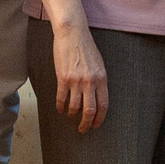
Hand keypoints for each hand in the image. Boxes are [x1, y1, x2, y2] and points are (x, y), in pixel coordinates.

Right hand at [51, 18, 108, 133]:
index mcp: (102, 78)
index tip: (96, 125)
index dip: (100, 118)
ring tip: (70, 116)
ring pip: (74, 107)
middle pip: (90, 110)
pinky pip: (62, 98)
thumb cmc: (86, 47)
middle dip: (87, 123)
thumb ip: (99, 80)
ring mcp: (76, 80)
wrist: (73, 34)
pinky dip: (61, 107)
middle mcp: (90, 81)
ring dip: (72, 115)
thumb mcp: (99, 64)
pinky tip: (60, 109)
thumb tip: (96, 96)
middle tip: (83, 129)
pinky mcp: (63, 78)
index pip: (103, 105)